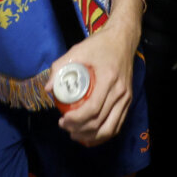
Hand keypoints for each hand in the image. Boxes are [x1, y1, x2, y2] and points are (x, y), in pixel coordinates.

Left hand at [46, 26, 135, 145]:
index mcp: (108, 78)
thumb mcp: (78, 50)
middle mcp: (120, 91)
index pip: (93, 108)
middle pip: (101, 121)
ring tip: (75, 135)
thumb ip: (60, 67)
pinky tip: (91, 136)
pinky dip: (104, 135)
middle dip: (80, 129)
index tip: (63, 120)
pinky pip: (118, 124)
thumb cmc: (100, 44)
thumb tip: (48, 88)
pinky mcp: (128, 101)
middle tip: (64, 127)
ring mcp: (126, 98)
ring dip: (92, 136)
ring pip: (111, 128)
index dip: (77, 119)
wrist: (123, 39)